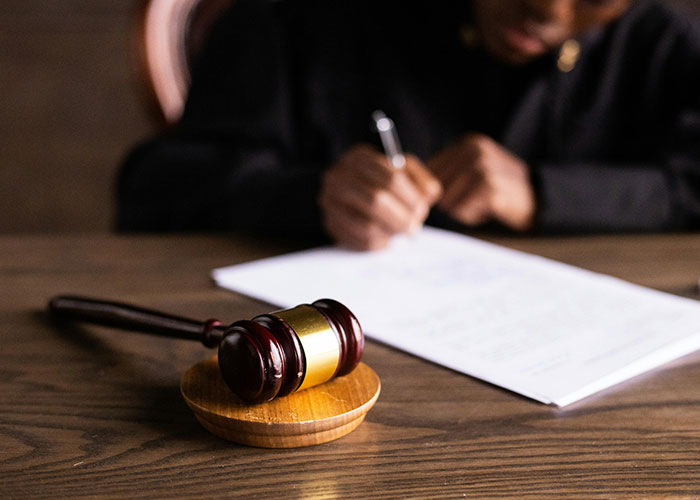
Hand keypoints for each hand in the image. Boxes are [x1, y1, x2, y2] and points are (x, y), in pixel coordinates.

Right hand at [319, 144, 441, 249]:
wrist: (353, 195)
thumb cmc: (385, 184)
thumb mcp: (406, 173)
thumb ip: (421, 181)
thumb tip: (427, 197)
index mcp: (359, 157)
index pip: (391, 178)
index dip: (410, 198)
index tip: (421, 210)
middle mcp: (338, 176)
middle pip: (376, 200)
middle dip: (401, 218)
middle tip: (413, 228)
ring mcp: (329, 201)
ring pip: (366, 225)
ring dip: (390, 233)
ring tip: (400, 234)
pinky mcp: (330, 223)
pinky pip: (357, 240)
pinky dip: (378, 244)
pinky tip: (386, 240)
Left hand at [428, 133, 535, 230]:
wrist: (539, 198)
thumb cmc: (500, 188)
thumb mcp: (475, 169)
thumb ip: (448, 172)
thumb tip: (413, 186)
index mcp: (468, 143)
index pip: (430, 170)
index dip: (436, 190)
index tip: (456, 194)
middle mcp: (474, 150)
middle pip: (436, 187)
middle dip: (450, 200)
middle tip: (475, 199)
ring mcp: (483, 167)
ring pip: (447, 201)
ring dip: (462, 210)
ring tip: (482, 203)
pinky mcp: (489, 188)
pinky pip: (462, 211)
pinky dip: (472, 216)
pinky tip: (489, 209)